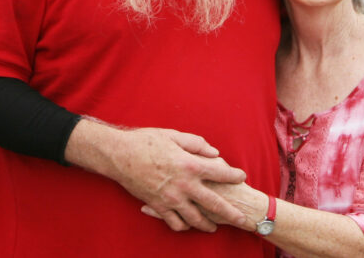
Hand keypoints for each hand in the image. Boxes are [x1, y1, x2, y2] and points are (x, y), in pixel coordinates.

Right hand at [65, 121, 247, 231]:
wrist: (119, 155)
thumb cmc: (146, 141)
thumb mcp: (174, 135)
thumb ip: (197, 144)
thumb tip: (215, 153)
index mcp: (190, 165)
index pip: (220, 173)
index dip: (234, 175)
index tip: (242, 177)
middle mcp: (184, 185)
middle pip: (214, 204)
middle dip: (231, 214)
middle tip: (244, 220)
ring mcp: (171, 198)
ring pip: (195, 219)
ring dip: (207, 225)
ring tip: (214, 228)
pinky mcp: (158, 206)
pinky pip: (174, 223)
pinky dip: (182, 226)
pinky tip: (187, 225)